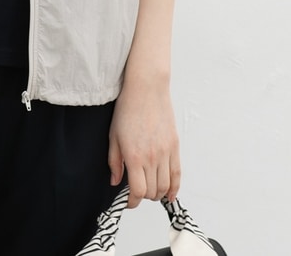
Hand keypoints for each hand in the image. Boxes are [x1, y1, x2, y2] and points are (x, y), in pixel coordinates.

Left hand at [108, 78, 180, 207]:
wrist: (146, 89)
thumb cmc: (127, 109)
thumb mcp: (113, 136)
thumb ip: (114, 162)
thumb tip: (115, 182)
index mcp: (134, 156)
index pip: (137, 191)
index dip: (132, 202)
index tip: (128, 201)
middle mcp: (151, 158)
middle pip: (152, 191)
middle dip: (144, 196)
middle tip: (137, 192)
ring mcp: (165, 153)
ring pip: (165, 186)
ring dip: (158, 194)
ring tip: (151, 191)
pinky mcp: (175, 146)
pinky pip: (177, 174)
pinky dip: (175, 188)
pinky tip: (170, 194)